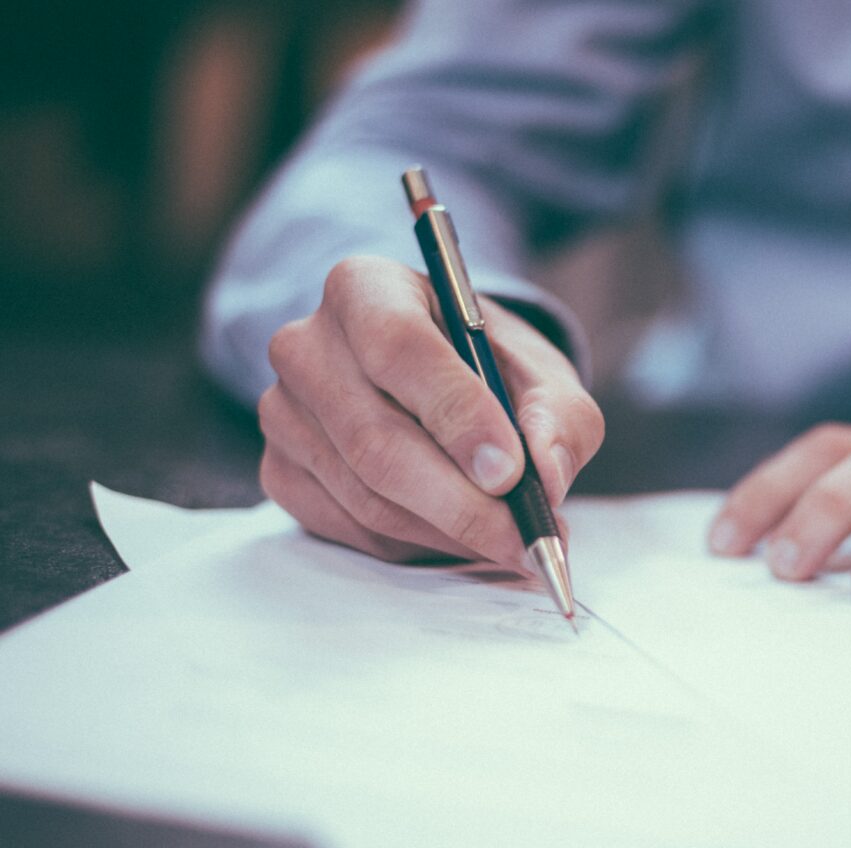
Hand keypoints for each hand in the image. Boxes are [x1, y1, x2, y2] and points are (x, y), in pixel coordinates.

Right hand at [258, 255, 603, 565]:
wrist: (440, 383)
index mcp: (366, 289)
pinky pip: (351, 528)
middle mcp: (307, 345)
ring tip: (511, 541)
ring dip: (449, 532)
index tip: (510, 472)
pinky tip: (461, 536)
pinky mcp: (281, 471)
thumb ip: (558, 418)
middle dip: (462, 503)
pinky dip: (417, 545)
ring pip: (367, 496)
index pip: (399, 348)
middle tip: (526, 539)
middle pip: (376, 440)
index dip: (456, 415)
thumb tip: (546, 476)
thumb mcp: (543, 375)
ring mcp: (284, 413)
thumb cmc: (489, 369)